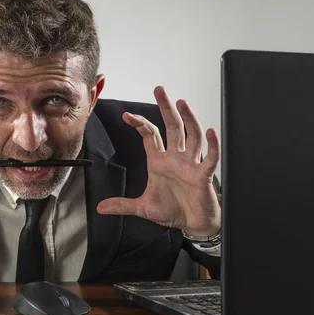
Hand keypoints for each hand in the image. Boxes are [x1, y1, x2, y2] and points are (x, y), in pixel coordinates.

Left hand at [97, 86, 219, 235]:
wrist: (192, 224)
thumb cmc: (172, 210)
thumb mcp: (142, 207)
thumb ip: (122, 205)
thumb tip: (101, 208)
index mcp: (160, 161)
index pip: (150, 135)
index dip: (140, 124)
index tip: (127, 116)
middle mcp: (176, 158)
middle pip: (173, 126)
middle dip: (166, 108)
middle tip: (159, 90)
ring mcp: (191, 164)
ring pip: (192, 135)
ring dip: (188, 118)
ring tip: (182, 102)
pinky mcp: (203, 175)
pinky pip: (210, 158)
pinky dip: (212, 145)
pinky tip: (210, 132)